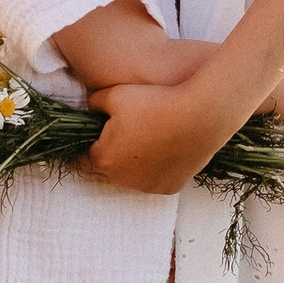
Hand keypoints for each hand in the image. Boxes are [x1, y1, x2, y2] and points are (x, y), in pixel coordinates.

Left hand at [81, 78, 218, 193]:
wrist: (199, 116)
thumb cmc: (154, 103)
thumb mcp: (115, 94)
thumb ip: (94, 102)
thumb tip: (91, 107)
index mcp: (104, 159)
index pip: (84, 157)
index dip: (90, 143)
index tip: (99, 132)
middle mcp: (122, 179)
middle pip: (111, 166)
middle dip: (115, 151)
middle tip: (130, 129)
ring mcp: (147, 187)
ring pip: (134, 175)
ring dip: (136, 162)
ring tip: (151, 136)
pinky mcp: (169, 188)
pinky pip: (157, 178)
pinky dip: (159, 168)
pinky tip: (167, 147)